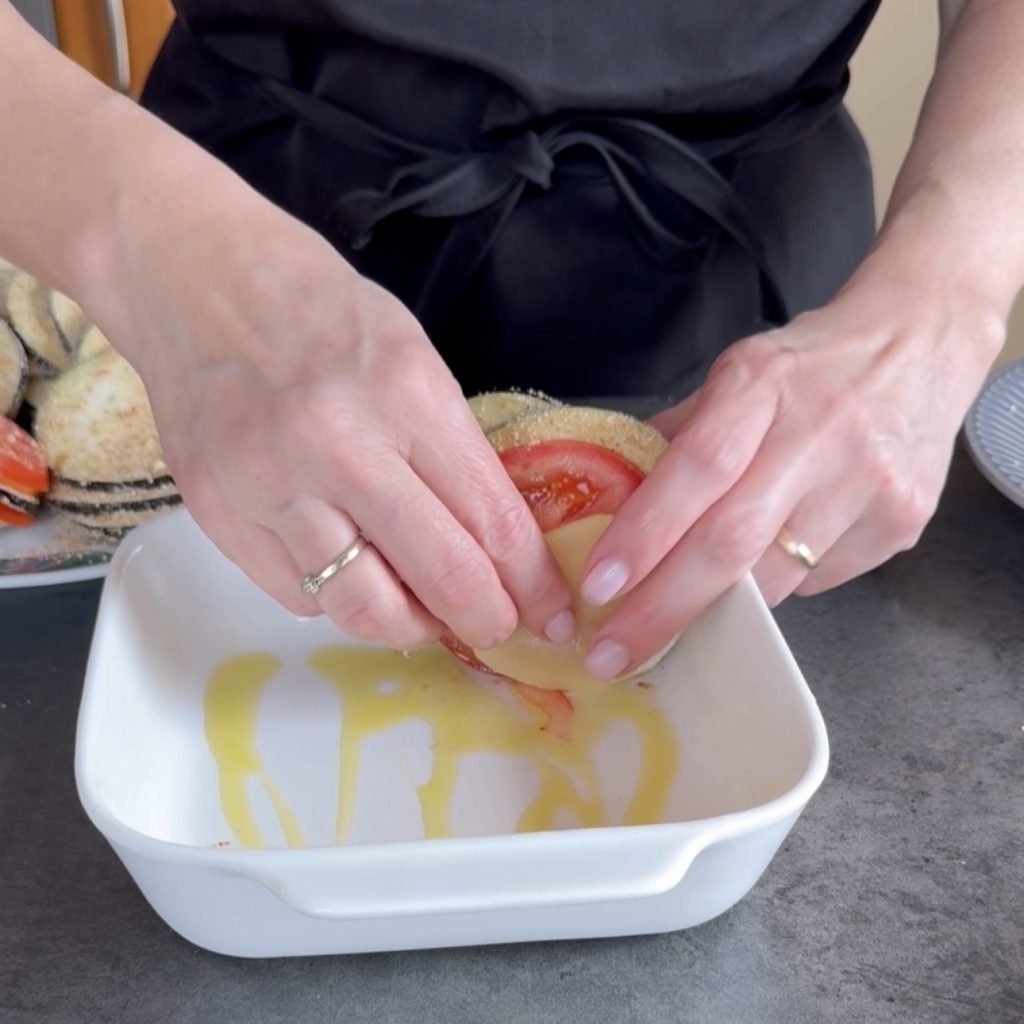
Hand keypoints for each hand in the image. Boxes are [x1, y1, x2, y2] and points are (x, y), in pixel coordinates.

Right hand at [87, 179, 572, 650]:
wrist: (198, 281)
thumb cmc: (320, 313)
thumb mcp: (414, 361)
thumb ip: (452, 453)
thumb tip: (494, 545)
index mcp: (407, 396)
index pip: (493, 521)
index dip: (534, 585)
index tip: (552, 613)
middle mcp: (340, 447)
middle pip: (440, 577)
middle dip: (487, 620)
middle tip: (497, 626)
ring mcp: (271, 486)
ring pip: (362, 608)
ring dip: (411, 628)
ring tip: (425, 614)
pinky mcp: (219, 515)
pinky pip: (299, 596)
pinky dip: (338, 597)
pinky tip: (352, 572)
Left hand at [578, 272, 1003, 679]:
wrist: (918, 346)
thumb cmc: (808, 368)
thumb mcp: (735, 374)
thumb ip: (678, 437)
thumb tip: (612, 505)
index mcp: (763, 384)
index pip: (697, 466)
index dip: (644, 532)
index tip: (599, 585)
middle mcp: (821, 431)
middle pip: (731, 540)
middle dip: (662, 607)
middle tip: (612, 654)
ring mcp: (869, 482)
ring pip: (774, 576)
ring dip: (713, 609)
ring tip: (673, 619)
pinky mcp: (902, 522)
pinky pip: (816, 581)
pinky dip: (774, 586)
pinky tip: (767, 563)